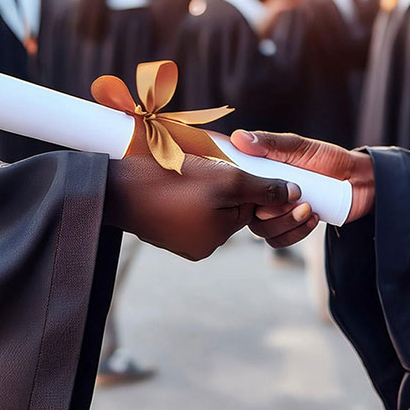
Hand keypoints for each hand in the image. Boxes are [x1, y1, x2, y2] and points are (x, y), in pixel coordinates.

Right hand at [104, 154, 297, 260]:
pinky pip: (185, 210)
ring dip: (202, 186)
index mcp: (219, 235)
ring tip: (181, 171)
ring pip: (207, 207)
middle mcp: (203, 246)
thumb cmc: (171, 180)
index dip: (243, 180)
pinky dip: (182, 193)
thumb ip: (262, 188)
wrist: (114, 188)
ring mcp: (181, 241)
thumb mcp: (225, 179)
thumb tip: (295, 194)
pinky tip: (169, 181)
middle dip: (222, 184)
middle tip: (200, 166)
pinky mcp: (164, 232)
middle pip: (229, 207)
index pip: (248, 205)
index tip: (227, 163)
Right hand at [230, 131, 375, 247]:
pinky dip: (295, 232)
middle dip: (272, 210)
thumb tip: (238, 138)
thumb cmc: (328, 159)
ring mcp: (276, 213)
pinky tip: (313, 217)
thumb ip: (270, 144)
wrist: (357, 180)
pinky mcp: (290, 228)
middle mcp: (263, 195)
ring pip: (262, 230)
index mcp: (259, 173)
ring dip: (286, 222)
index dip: (244, 189)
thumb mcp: (299, 147)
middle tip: (298, 198)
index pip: (237, 185)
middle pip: (247, 213)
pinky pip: (279, 241)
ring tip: (308, 208)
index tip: (265, 184)